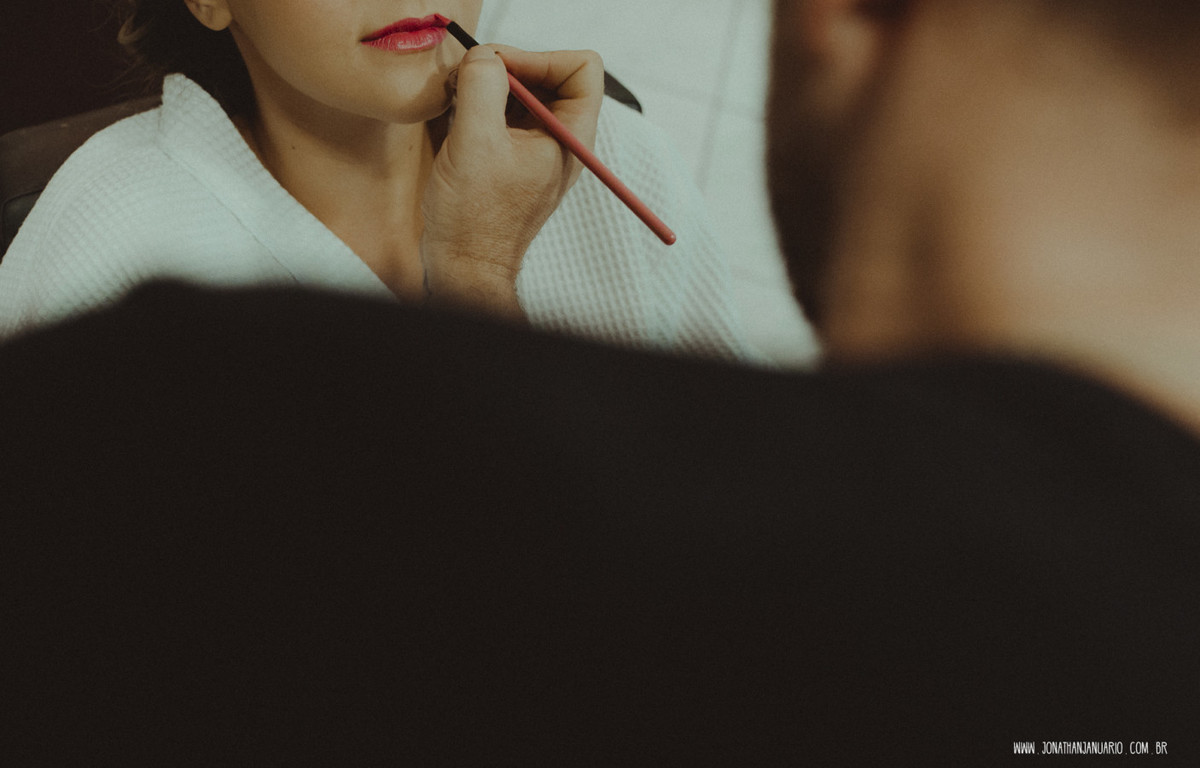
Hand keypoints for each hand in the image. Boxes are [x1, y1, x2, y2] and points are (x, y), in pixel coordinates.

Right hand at [421, 44, 604, 319]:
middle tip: (469, 77)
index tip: (498, 68)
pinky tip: (453, 117)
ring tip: (455, 98)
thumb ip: (483, 86)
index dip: (539, 57)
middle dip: (508, 68)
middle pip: (548, 76)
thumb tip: (483, 56)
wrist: (463, 269)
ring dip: (488, 86)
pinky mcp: (510, 159)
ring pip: (522, 94)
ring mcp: (536, 151)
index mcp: (570, 137)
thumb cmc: (474, 219)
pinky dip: (478, 106)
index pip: (581, 69)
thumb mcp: (475, 141)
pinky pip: (502, 116)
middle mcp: (560, 141)